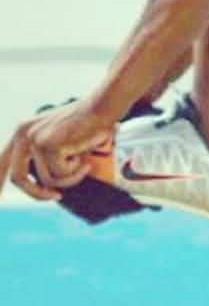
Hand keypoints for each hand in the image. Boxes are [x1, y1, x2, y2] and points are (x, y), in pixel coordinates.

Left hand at [0, 99, 114, 201]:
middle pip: (18, 177)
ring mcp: (36, 140)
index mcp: (23, 131)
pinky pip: (61, 176)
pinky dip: (76, 173)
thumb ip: (44, 157)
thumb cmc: (87, 125)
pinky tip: (85, 159)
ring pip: (47, 180)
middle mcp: (24, 134)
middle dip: (36, 193)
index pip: (2, 160)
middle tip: (57, 197)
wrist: (102, 108)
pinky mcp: (49, 147)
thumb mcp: (59, 139)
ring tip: (84, 165)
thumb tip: (41, 186)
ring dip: (69, 179)